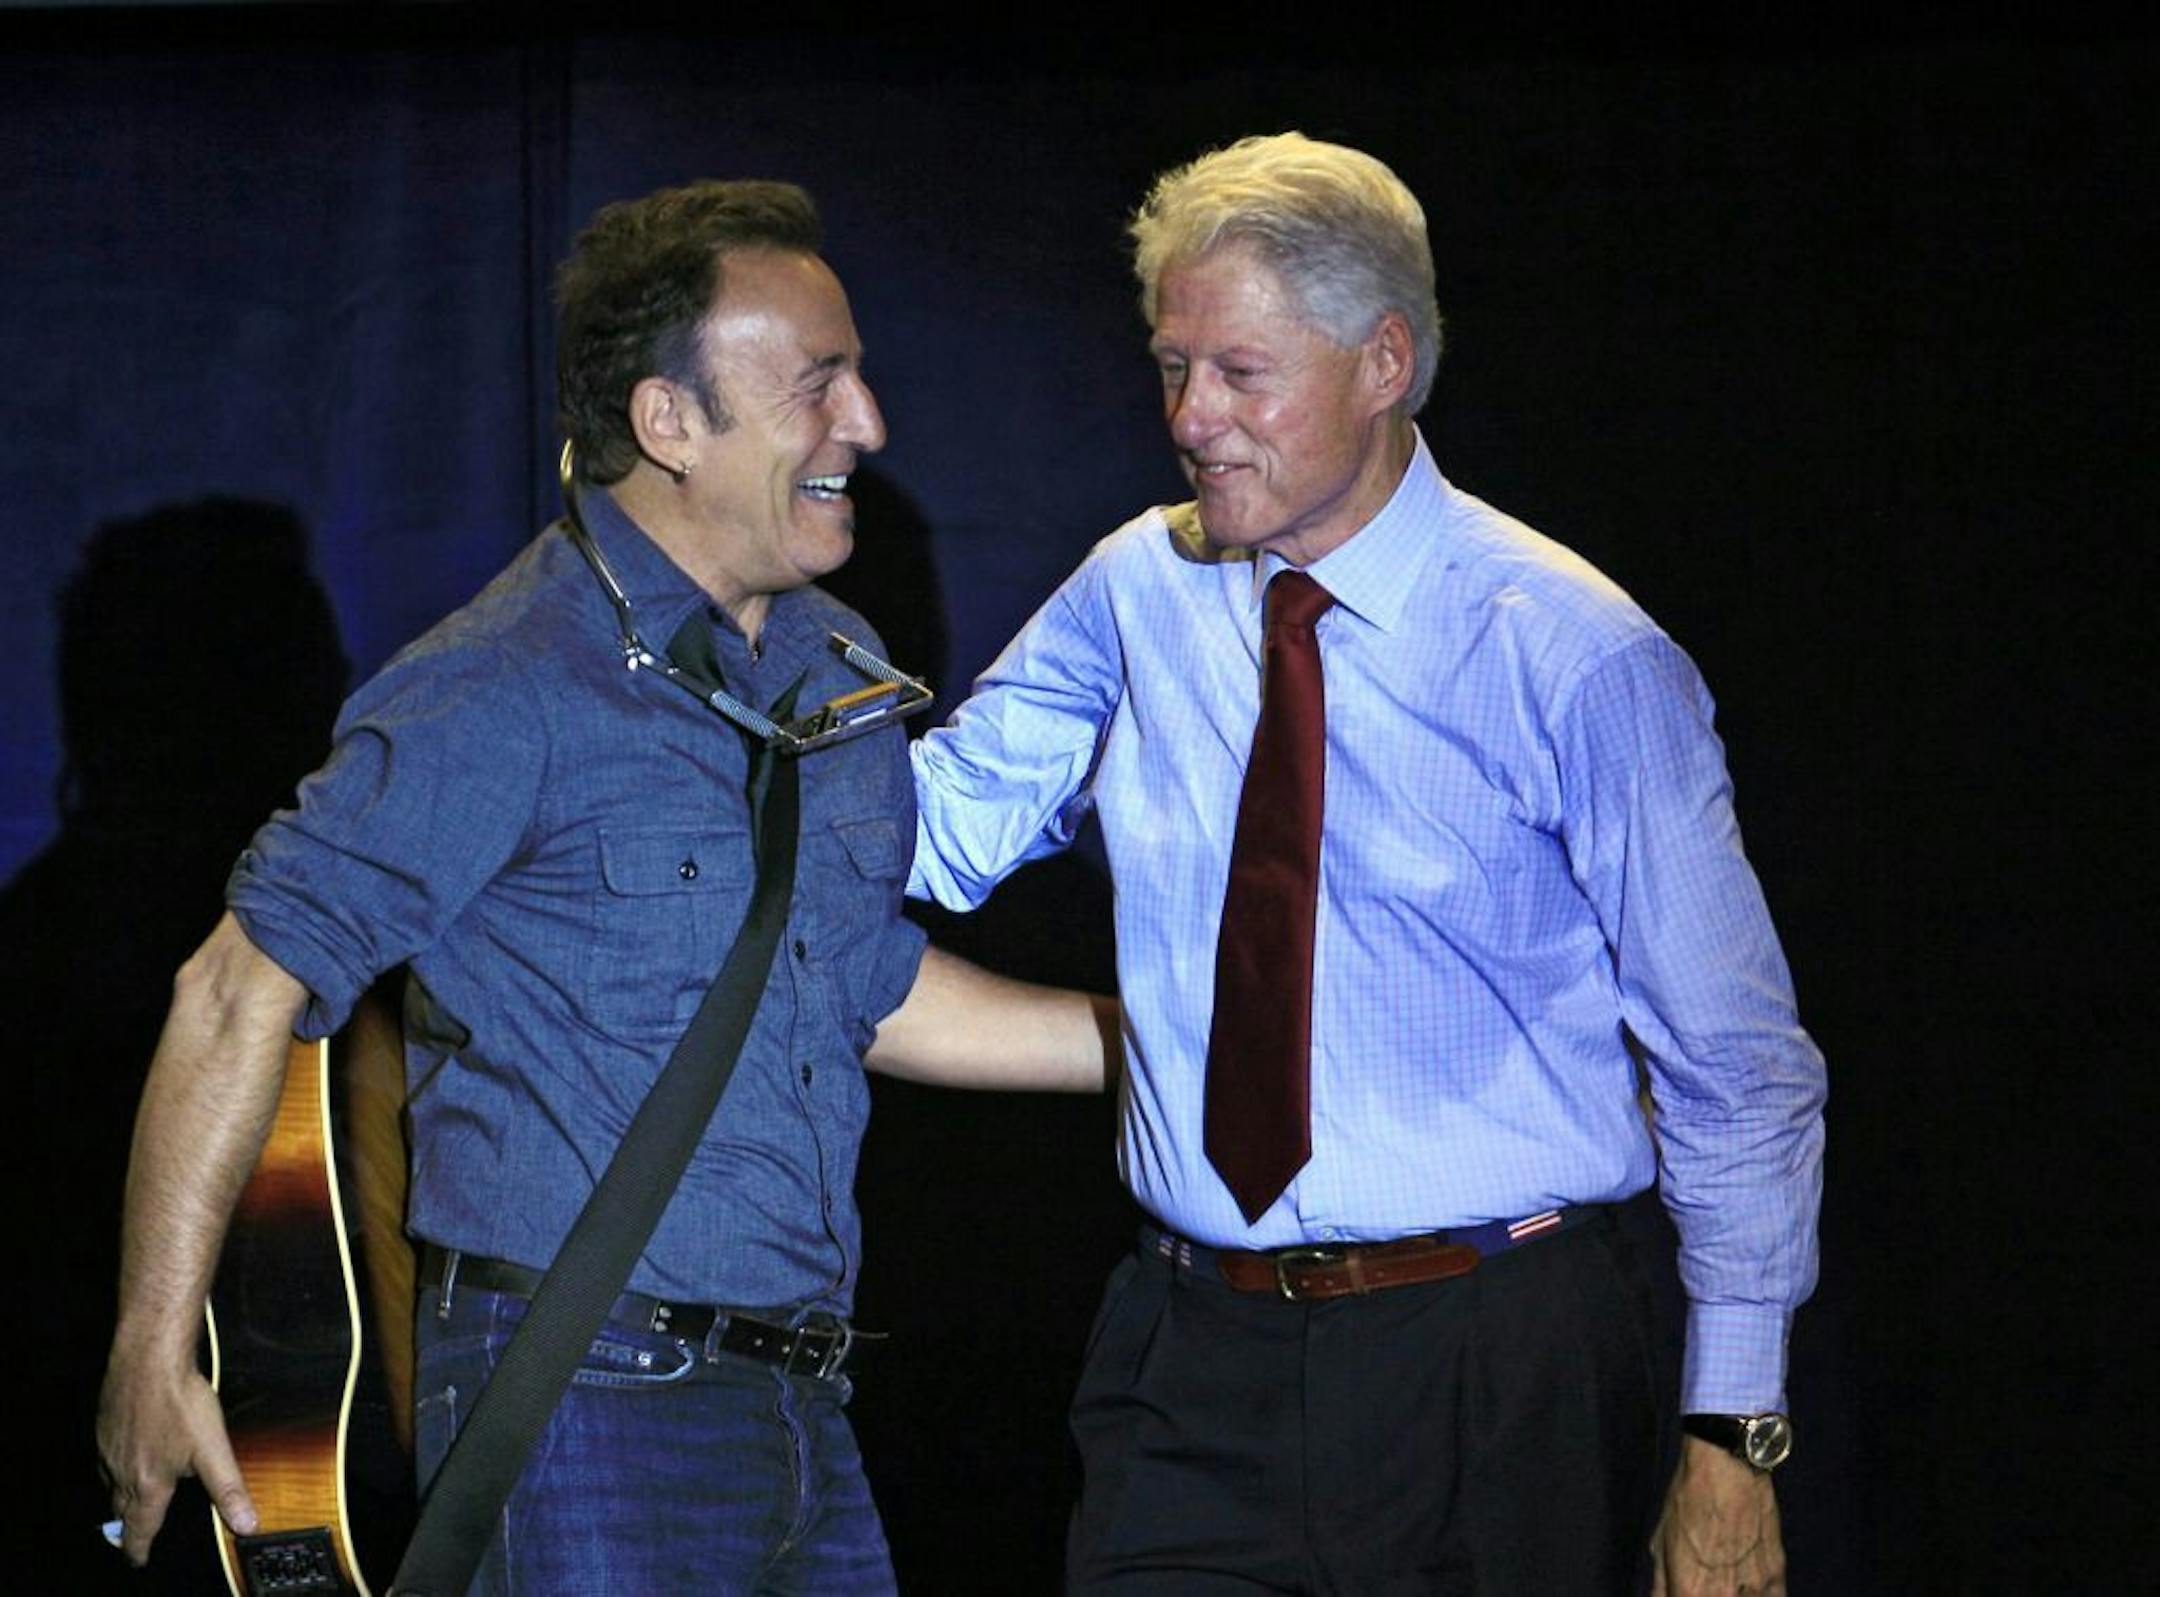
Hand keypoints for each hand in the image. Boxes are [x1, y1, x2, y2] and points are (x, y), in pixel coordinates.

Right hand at [97, 1348, 255, 1566]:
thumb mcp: (213, 1450)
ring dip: (118, 1499)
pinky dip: (112, 1468)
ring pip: (110, 1484)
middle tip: (131, 1539)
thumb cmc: (181, 1401)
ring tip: (127, 1505)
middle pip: (121, 1510)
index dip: (139, 1548)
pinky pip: (104, 1458)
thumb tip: (247, 1524)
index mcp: (149, 1484)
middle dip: (128, 1527)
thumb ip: (228, 1490)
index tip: (138, 1560)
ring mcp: (109, 1449)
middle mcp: (122, 1472)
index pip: (141, 1528)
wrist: (149, 1360)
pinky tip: (124, 1457)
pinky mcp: (104, 1427)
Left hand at [1650, 1435, 1785, 1596]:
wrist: (1726, 1469)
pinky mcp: (1777, 1575)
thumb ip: (1661, 1583)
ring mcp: (1755, 1590)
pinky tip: (1747, 1588)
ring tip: (1723, 1580)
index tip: (1681, 1591)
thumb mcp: (1661, 1542)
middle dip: (1706, 1594)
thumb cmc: (1688, 1500)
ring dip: (1733, 1595)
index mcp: (1690, 1592)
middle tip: (1703, 1585)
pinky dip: (1759, 1596)